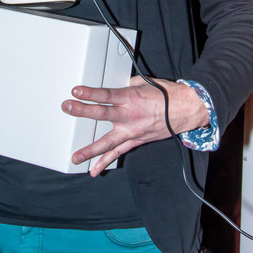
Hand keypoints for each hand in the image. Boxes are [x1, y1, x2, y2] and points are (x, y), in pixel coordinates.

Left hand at [61, 76, 209, 175]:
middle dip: (82, 111)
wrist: (185, 110)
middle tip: (67, 108)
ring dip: (91, 149)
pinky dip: (107, 161)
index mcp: (131, 98)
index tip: (76, 91)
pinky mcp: (136, 141)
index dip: (90, 93)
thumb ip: (126, 87)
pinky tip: (95, 169)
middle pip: (102, 114)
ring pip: (108, 142)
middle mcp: (130, 116)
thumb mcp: (144, 83)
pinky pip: (119, 152)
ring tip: (76, 156)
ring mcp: (132, 131)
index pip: (106, 95)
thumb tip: (115, 89)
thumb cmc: (167, 95)